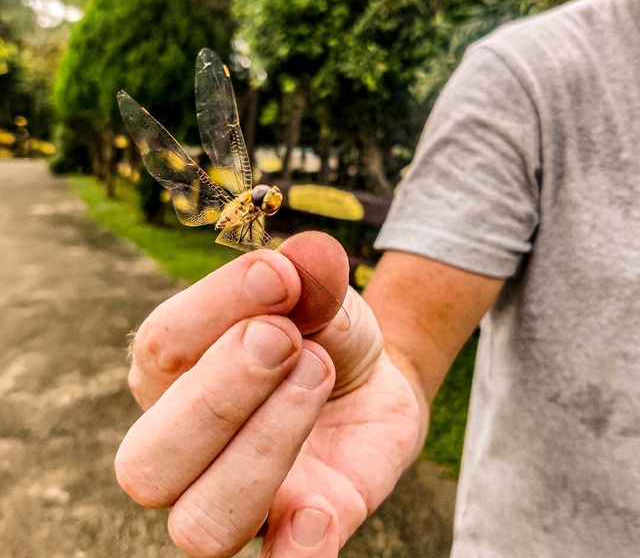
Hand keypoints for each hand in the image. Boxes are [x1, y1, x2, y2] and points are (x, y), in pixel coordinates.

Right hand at [115, 232, 423, 556]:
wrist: (369, 374)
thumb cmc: (321, 328)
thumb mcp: (317, 291)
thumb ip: (308, 277)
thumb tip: (311, 257)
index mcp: (171, 375)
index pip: (157, 349)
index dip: (216, 307)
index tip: (279, 275)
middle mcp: (183, 447)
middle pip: (149, 460)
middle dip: (222, 392)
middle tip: (285, 338)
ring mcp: (236, 497)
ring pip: (200, 521)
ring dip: (264, 444)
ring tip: (318, 375)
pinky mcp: (298, 528)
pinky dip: (295, 553)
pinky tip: (320, 510)